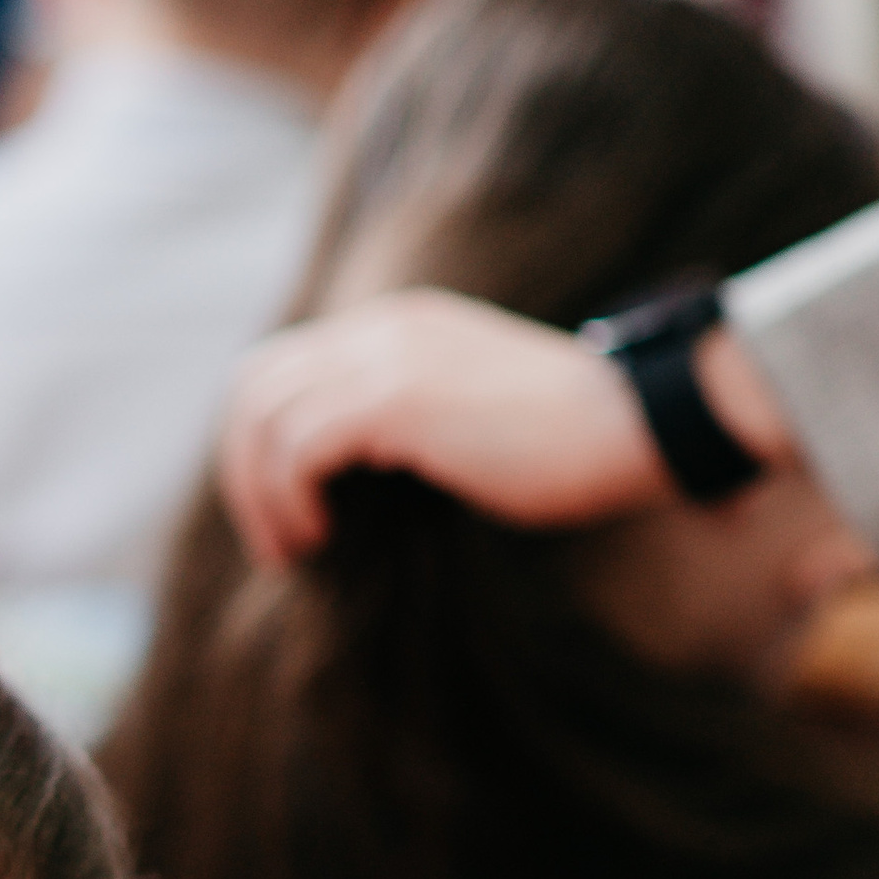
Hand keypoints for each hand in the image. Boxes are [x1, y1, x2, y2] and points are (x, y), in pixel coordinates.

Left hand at [217, 290, 674, 564]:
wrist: (635, 424)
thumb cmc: (565, 445)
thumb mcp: (464, 421)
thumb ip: (403, 429)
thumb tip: (343, 487)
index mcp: (396, 327)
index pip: (279, 369)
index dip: (258, 446)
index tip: (283, 517)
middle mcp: (384, 328)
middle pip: (253, 386)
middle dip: (243, 471)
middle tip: (276, 545)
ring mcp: (390, 357)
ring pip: (267, 417)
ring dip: (263, 495)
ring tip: (298, 551)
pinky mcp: (400, 399)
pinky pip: (300, 444)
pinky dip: (293, 496)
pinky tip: (324, 537)